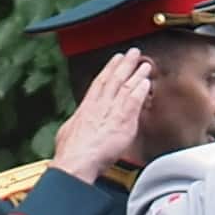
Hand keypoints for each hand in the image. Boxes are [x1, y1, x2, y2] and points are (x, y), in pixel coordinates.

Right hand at [50, 47, 155, 183]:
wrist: (77, 160)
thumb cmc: (70, 152)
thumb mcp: (68, 131)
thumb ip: (77, 123)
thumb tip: (75, 122)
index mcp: (86, 107)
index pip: (100, 82)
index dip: (109, 69)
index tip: (115, 60)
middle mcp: (100, 105)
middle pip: (114, 79)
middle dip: (124, 64)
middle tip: (132, 53)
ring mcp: (112, 111)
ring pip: (126, 87)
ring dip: (136, 74)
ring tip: (144, 64)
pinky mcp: (123, 121)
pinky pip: (134, 101)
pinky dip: (140, 91)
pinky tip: (146, 83)